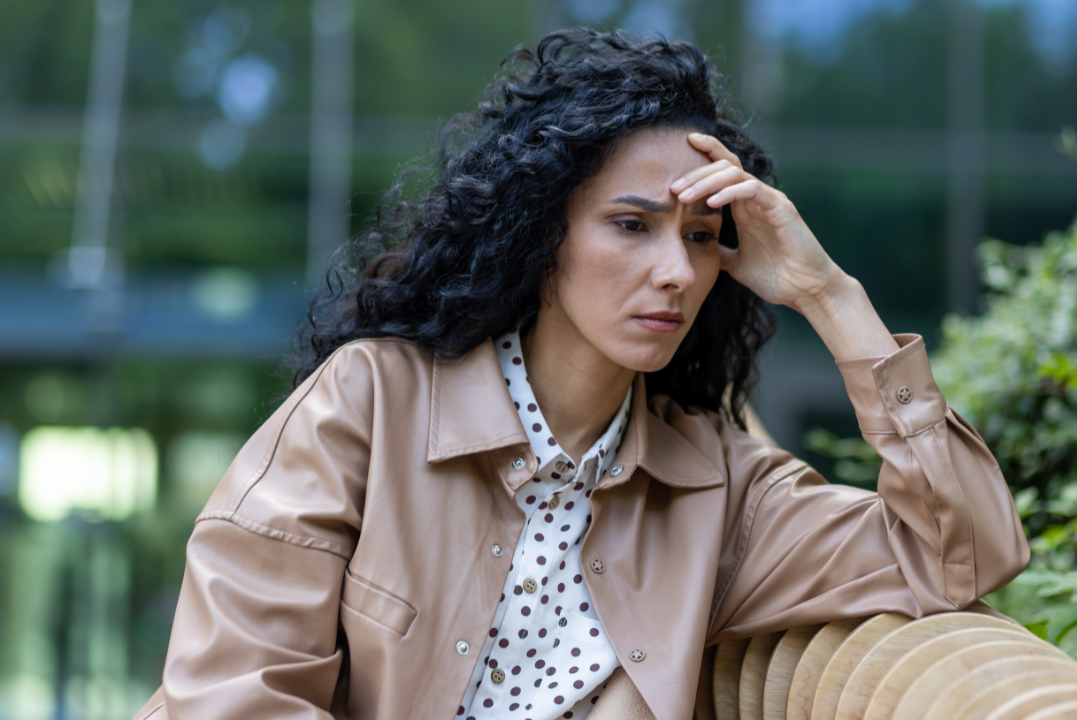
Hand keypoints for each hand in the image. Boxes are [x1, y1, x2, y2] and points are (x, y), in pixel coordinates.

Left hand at [670, 133, 841, 311]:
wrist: (805, 290)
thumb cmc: (777, 278)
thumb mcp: (736, 264)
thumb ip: (720, 251)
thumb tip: (700, 249)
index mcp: (745, 207)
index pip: (722, 173)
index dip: (703, 160)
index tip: (676, 161)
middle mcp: (756, 198)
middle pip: (724, 167)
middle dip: (696, 174)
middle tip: (673, 188)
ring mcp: (769, 201)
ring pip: (735, 174)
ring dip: (706, 182)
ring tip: (684, 196)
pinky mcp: (781, 208)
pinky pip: (752, 190)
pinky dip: (730, 192)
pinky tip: (711, 203)